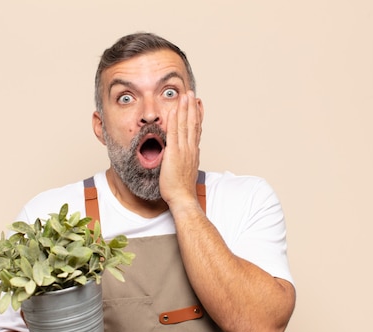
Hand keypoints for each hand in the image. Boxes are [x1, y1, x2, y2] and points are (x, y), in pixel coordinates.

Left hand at [159, 90, 202, 209]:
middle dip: (192, 107)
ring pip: (185, 125)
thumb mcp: (185, 170)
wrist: (182, 197)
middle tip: (192, 94)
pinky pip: (174, 132)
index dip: (197, 116)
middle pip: (193, 123)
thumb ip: (185, 160)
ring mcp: (183, 149)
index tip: (198, 105)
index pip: (196, 130)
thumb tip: (185, 155)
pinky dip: (174, 120)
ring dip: (185, 108)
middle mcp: (190, 148)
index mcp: (193, 152)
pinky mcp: (174, 152)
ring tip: (185, 95)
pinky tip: (174, 109)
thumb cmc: (181, 189)